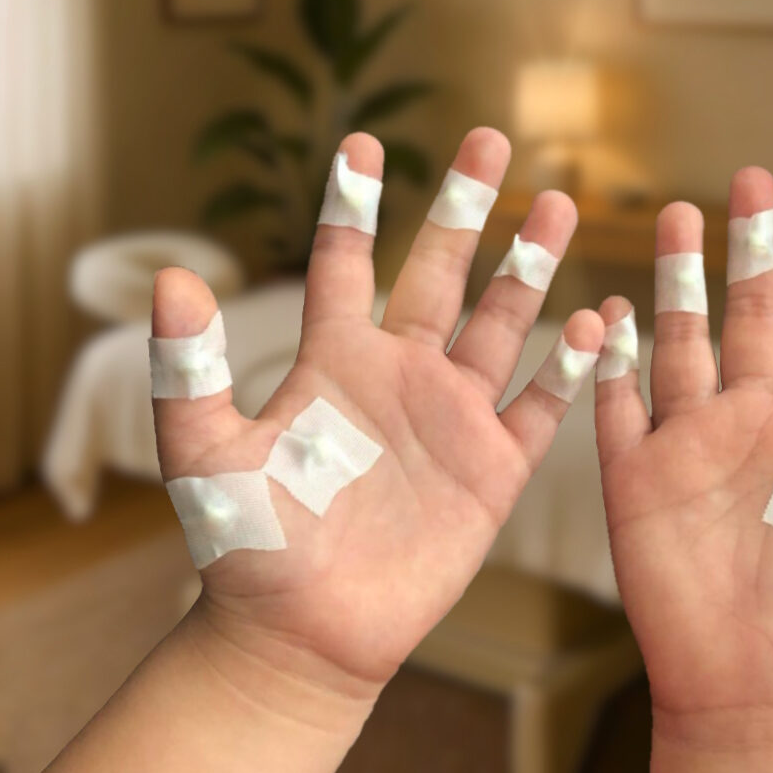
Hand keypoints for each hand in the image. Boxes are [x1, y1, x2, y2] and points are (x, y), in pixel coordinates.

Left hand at [147, 129, 600, 765]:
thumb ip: (189, 370)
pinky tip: (600, 323)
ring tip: (559, 205)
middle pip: (442, 271)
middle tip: (493, 139)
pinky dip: (571, 367)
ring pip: (503, 322)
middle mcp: (401, 372)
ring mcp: (453, 415)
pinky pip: (541, 404)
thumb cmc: (249, 545)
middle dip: (468, 206)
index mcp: (335, 358)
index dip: (354, 205)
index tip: (363, 142)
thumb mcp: (205, 454)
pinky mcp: (493, 467)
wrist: (304, 633)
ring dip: (531, 265)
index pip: (346, 262)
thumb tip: (172, 279)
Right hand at [594, 168, 772, 772]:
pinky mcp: (635, 476)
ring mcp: (689, 444)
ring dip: (676, 281)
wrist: (748, 690)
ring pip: (680, 341)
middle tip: (747, 182)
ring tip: (676, 217)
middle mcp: (750, 425)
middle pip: (751, 317)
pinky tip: (608, 314)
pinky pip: (617, 404)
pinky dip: (610, 360)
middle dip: (750, 248)